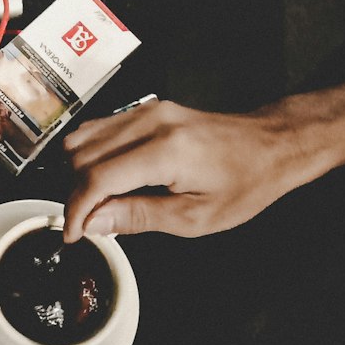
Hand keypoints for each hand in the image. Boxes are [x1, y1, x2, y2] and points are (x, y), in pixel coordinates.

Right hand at [61, 99, 300, 240]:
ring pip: (82, 139)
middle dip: (76, 195)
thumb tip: (93, 222)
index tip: (73, 234)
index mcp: (166, 152)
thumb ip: (138, 217)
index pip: (97, 179)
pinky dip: (90, 157)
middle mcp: (150, 123)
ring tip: (97, 204)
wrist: (271, 145)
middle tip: (89, 224)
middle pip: (81, 156)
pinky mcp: (146, 110)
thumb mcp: (195, 218)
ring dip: (78, 175)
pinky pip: (99, 129)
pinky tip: (105, 182)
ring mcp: (146, 111)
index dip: (76, 210)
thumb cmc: (244, 183)